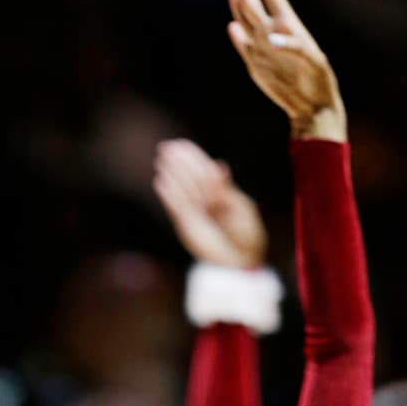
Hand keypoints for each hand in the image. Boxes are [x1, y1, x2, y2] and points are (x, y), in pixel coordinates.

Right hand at [154, 140, 266, 269]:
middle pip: (190, 176)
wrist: (240, 261)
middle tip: (166, 147)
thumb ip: (225, 191)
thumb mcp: (240, 209)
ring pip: (181, 189)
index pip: (204, 169)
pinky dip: (168, 195)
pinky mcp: (187, 226)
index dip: (192, 156)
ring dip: (171, 174)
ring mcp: (196, 213)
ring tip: (161, 160)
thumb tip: (218, 167)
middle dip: (178, 162)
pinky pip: (175, 207)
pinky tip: (160, 181)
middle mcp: (207, 200)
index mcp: (223, 191)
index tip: (181, 144)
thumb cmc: (247, 234)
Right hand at [225, 0, 343, 139]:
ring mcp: (263, 49)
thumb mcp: (312, 61)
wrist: (311, 105)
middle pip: (253, 5)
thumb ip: (292, 47)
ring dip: (238, 6)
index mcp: (289, 26)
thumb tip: (271, 39)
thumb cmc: (318, 80)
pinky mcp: (256, 66)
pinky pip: (244, 47)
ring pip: (247, 22)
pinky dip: (238, 37)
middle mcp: (273, 33)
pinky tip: (232, 26)